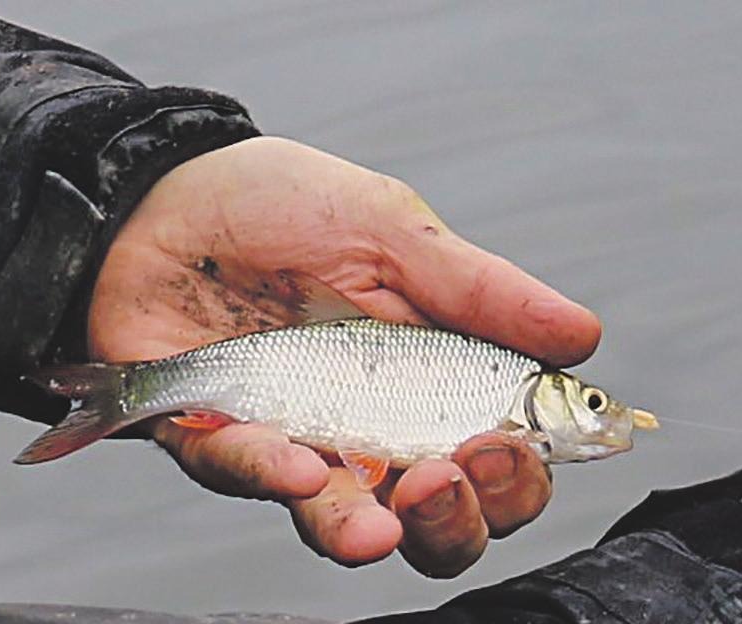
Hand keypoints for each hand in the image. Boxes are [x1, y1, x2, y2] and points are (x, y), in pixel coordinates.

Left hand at [88, 137, 600, 576]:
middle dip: (465, 516)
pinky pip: (249, 477)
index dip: (523, 468)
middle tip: (462, 468)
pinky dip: (276, 476)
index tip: (516, 440)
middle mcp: (370, 425)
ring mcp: (297, 440)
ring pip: (352, 524)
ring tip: (396, 512)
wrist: (158, 198)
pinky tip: (301, 466)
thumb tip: (582, 335)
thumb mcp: (387, 228)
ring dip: (379, 528)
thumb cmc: (280, 206)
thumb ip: (476, 289)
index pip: (500, 452)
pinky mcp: (220, 442)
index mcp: (429, 376)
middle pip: (439, 516)